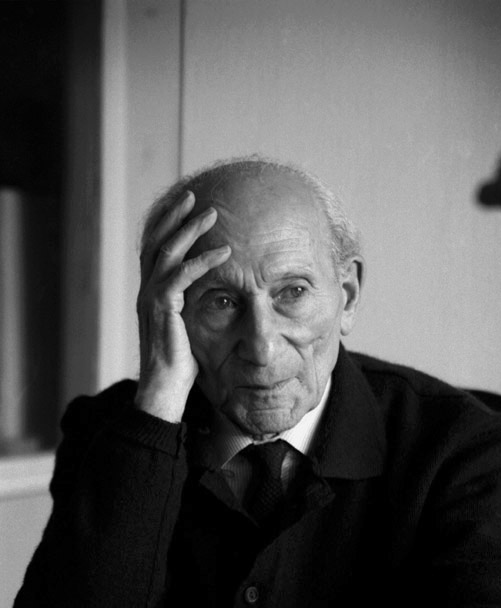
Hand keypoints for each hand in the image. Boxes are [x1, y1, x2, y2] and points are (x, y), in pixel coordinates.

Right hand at [135, 192, 230, 421]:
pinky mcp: (163, 309)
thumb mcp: (187, 327)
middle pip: (157, 242)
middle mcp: (147, 291)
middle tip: (193, 195)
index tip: (185, 207)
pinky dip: (203, 261)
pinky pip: (182, 277)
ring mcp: (151, 299)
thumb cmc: (180, 364)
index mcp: (151, 293)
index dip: (168, 225)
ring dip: (190, 230)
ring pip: (168, 252)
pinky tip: (223, 253)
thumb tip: (215, 295)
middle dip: (175, 216)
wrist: (164, 389)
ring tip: (212, 214)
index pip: (156, 250)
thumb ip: (192, 306)